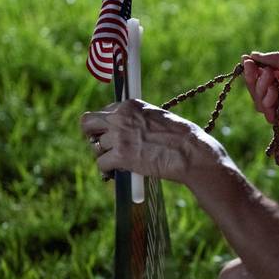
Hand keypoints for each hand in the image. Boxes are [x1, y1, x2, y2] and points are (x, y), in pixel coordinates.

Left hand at [80, 99, 230, 183]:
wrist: (191, 153)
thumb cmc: (183, 138)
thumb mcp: (159, 118)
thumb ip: (140, 120)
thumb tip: (131, 132)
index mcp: (131, 105)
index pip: (105, 111)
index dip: (107, 125)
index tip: (111, 135)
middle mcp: (121, 117)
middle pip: (88, 123)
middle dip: (93, 135)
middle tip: (103, 147)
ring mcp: (119, 136)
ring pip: (96, 147)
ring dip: (105, 156)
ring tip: (117, 164)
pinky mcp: (120, 156)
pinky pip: (101, 164)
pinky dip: (108, 171)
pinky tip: (117, 172)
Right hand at [242, 46, 278, 128]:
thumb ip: (276, 59)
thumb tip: (252, 56)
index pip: (263, 77)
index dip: (253, 70)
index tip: (246, 60)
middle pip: (259, 91)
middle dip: (254, 80)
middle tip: (257, 70)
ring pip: (261, 104)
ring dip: (260, 90)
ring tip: (269, 80)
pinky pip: (271, 117)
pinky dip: (267, 105)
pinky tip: (273, 92)